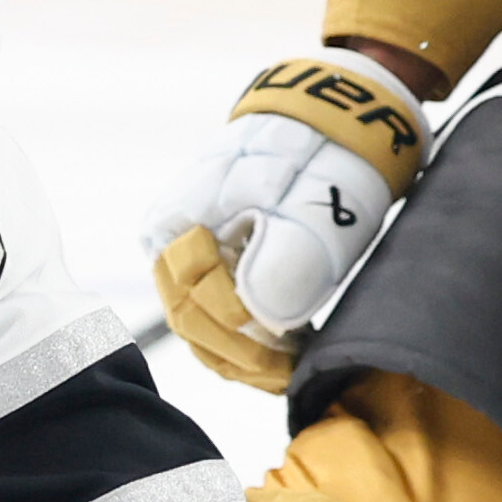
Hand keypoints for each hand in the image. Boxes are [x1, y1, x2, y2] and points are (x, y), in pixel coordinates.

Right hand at [143, 52, 426, 392]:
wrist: (330, 125)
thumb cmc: (318, 159)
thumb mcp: (308, 204)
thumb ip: (286, 258)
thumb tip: (263, 318)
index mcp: (176, 223)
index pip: (196, 300)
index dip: (238, 335)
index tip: (284, 354)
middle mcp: (171, 244)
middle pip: (192, 323)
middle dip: (241, 358)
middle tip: (289, 376)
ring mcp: (191, 258)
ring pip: (204, 331)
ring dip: (244, 361)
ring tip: (290, 372)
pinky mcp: (215, 271)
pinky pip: (220, 322)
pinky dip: (250, 348)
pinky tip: (286, 359)